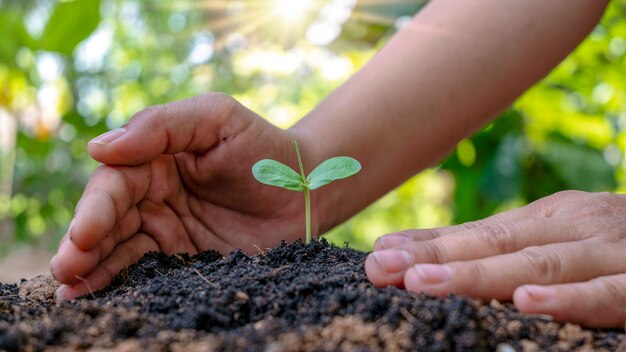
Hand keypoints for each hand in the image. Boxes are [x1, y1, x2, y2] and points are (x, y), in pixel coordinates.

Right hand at [50, 93, 318, 299]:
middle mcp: (154, 197)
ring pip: (121, 249)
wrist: (306, 189)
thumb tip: (99, 148)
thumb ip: (161, 125)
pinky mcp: (186, 260)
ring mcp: (169, 231)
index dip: (96, 209)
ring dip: (93, 269)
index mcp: (154, 161)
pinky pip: (149, 272)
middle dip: (84, 244)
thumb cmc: (264, 147)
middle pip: (109, 220)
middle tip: (66, 268)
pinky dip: (122, 284)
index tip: (84, 234)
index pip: (115, 184)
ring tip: (69, 291)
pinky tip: (97, 298)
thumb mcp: (215, 118)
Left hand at [365, 190, 625, 327]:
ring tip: (426, 282)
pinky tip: (526, 305)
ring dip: (480, 275)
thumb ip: (493, 247)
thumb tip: (415, 255)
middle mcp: (572, 227)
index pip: (475, 233)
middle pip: (495, 245)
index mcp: (546, 218)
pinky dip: (567, 299)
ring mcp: (609, 251)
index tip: (378, 256)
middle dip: (437, 258)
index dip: (426, 245)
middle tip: (384, 268)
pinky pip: (606, 294)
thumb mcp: (553, 236)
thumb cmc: (610, 242)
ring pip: (538, 266)